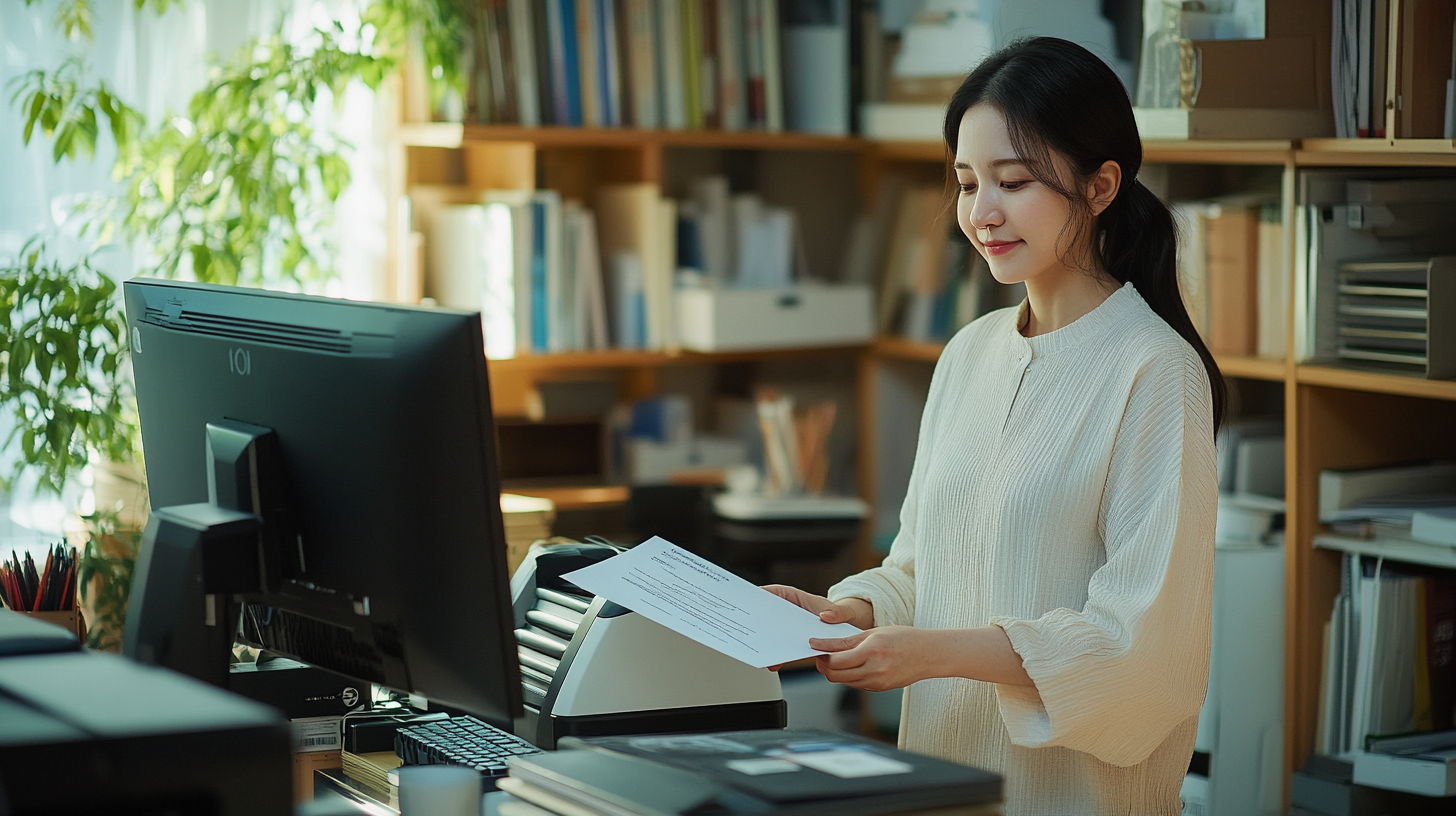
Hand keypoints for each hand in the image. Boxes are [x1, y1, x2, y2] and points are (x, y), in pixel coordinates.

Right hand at [760, 584, 873, 671]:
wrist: (852, 629)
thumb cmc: (846, 615)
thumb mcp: (846, 612)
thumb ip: (839, 613)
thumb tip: (827, 615)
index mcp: (802, 600)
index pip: (781, 592)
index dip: (766, 593)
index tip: (754, 596)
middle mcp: (795, 613)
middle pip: (773, 613)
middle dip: (760, 620)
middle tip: (748, 625)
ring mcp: (795, 628)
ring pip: (777, 632)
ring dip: (767, 641)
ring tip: (760, 650)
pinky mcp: (799, 642)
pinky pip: (786, 648)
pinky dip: (779, 656)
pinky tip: (774, 663)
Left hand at [809, 626, 945, 691]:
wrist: (930, 654)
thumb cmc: (905, 638)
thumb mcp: (875, 632)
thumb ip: (848, 640)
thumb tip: (825, 644)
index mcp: (873, 651)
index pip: (836, 658)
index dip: (820, 652)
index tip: (812, 645)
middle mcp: (874, 669)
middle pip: (835, 674)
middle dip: (823, 664)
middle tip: (820, 654)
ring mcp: (877, 682)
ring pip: (843, 681)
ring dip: (834, 671)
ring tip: (834, 658)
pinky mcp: (880, 688)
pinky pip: (856, 684)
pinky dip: (848, 675)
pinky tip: (850, 665)